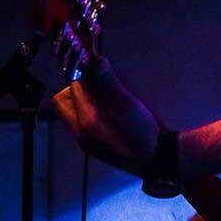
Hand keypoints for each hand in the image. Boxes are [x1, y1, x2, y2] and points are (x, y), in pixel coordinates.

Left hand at [51, 56, 158, 175]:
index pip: (75, 87)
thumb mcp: (129, 103)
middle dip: (77, 88)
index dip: (84, 73)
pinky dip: (88, 113)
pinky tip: (108, 113)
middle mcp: (80, 133)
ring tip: (105, 97)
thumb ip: (109, 82)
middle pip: (63, 102)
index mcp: (87, 120)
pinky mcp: (91, 148)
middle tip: (98, 82)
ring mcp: (85, 142)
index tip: (95, 64)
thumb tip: (96, 60)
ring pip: (71, 113)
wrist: (156, 160)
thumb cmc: (145, 131)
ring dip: (83, 100)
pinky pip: (80, 125)